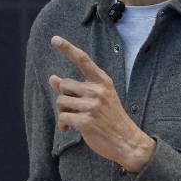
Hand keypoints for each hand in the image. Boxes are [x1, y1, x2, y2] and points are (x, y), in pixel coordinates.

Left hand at [49, 35, 154, 171]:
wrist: (127, 142)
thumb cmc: (111, 119)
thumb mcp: (98, 99)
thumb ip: (76, 88)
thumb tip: (53, 78)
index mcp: (103, 82)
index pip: (83, 60)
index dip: (68, 49)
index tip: (54, 39)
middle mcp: (98, 91)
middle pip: (65, 85)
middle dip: (63, 98)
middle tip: (71, 109)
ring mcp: (93, 106)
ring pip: (61, 101)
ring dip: (62, 112)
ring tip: (72, 120)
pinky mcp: (86, 122)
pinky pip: (62, 117)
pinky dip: (62, 124)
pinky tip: (69, 129)